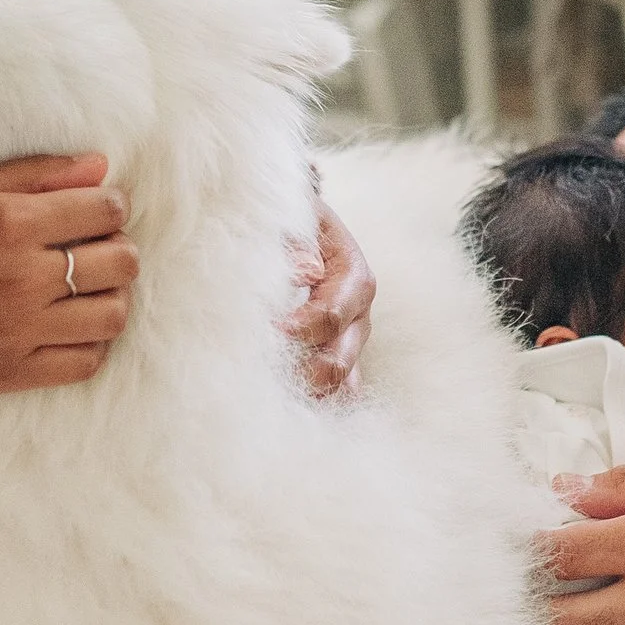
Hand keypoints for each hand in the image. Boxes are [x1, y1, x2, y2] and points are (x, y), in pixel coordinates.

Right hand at [0, 155, 135, 394]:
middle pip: (121, 263)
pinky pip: (85, 362)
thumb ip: (35, 175)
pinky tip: (71, 327)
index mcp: (10, 223)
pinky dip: (91, 344)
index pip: (105, 210)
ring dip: (111, 297)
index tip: (96, 212)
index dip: (111, 207)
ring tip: (89, 289)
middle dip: (117, 249)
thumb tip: (101, 167)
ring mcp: (20, 330)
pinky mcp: (12, 372)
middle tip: (93, 249)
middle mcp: (22, 277)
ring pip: (112, 315)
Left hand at [285, 195, 373, 402]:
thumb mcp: (294, 216)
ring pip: (344, 384)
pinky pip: (337, 392)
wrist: (296, 226)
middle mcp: (358, 314)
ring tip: (274, 397)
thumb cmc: (291, 220)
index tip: (268, 332)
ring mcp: (350, 341)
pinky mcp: (337, 358)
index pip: (332, 315)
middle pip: (342, 359)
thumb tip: (308, 272)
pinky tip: (285, 409)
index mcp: (354, 276)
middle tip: (266, 372)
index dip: (300, 329)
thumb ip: (295, 241)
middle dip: (306, 371)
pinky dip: (316, 402)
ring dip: (312, 393)